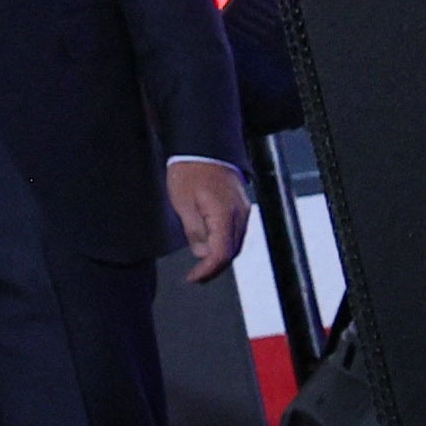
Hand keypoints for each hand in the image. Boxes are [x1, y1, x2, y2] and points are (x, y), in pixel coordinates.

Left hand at [169, 156, 250, 285]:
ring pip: (234, 243)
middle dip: (214, 267)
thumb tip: (201, 253)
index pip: (221, 254)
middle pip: (231, 251)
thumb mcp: (182, 203)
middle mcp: (240, 215)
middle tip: (196, 276)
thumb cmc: (190, 170)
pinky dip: (223, 242)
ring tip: (200, 264)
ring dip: (219, 255)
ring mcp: (243, 211)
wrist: (203, 147)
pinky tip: (209, 244)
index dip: (208, 271)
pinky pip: (235, 232)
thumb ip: (194, 231)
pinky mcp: (241, 206)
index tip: (193, 278)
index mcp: (224, 215)